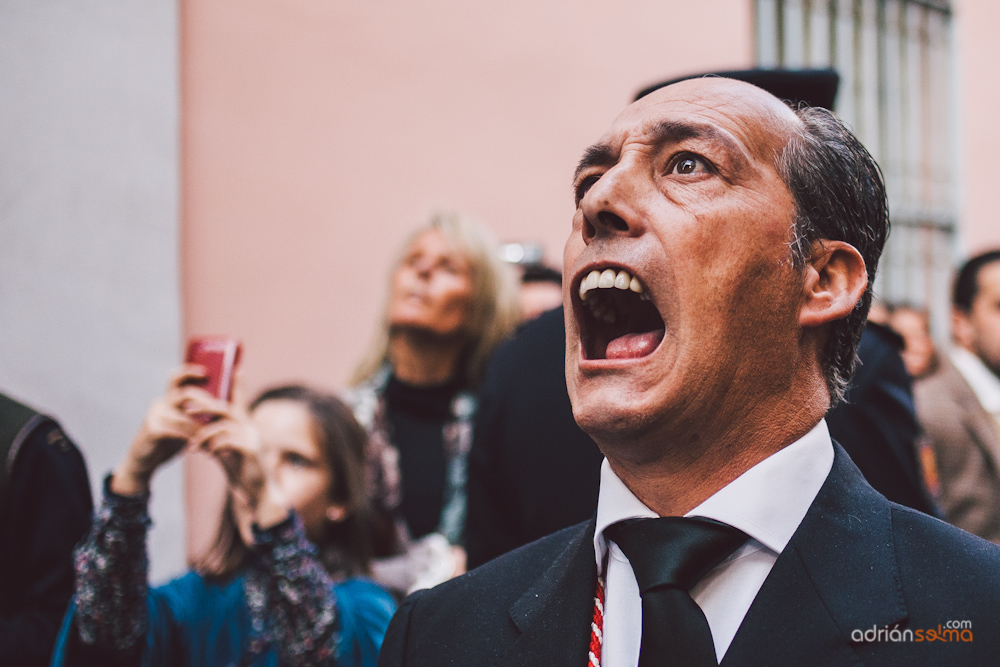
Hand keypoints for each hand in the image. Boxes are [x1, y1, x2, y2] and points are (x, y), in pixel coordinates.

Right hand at [113, 365, 226, 495]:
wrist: (143, 461)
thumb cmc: (167, 441)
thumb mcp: (182, 425)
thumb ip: (194, 414)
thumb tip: (220, 406)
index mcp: (168, 399)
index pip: (177, 378)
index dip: (190, 371)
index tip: (207, 372)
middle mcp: (160, 403)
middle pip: (187, 394)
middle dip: (208, 402)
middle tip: (224, 411)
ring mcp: (155, 415)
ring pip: (185, 416)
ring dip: (202, 427)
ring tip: (216, 436)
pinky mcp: (152, 430)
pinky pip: (178, 431)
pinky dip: (191, 438)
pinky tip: (200, 446)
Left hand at [191, 374, 290, 530]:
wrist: (259, 493)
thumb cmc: (243, 472)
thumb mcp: (229, 451)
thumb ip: (219, 437)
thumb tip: (203, 430)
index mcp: (245, 425)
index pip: (240, 400)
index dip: (238, 384)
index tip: (236, 368)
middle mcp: (250, 428)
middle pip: (225, 408)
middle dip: (203, 405)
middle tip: (184, 406)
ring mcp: (252, 438)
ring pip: (223, 424)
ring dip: (204, 433)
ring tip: (193, 446)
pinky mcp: (250, 451)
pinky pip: (227, 440)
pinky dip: (213, 445)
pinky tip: (206, 454)